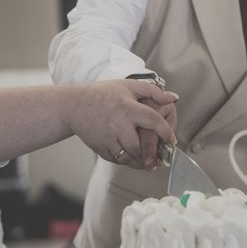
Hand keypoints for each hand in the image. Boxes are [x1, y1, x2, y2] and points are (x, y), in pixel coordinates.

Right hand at [62, 80, 177, 167]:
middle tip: (161, 158)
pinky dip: (127, 161)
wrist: (74, 106)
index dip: (165, 132)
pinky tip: (134, 158)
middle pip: (140, 146)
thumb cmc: (102, 94)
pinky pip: (118, 160)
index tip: (172, 140)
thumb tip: (172, 98)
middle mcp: (118, 124)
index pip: (153, 121)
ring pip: (129, 157)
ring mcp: (108, 138)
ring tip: (150, 162)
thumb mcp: (128, 86)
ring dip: (141, 161)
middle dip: (152, 154)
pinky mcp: (100, 148)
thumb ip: (152, 91)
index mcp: (127, 108)